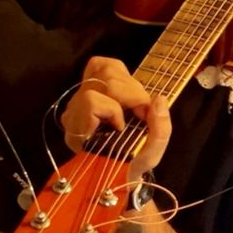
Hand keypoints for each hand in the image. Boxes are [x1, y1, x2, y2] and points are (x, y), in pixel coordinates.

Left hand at [62, 56, 171, 181]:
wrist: (119, 167)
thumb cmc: (133, 163)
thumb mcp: (151, 155)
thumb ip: (158, 130)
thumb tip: (159, 99)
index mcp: (81, 134)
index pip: (91, 103)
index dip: (115, 110)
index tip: (130, 126)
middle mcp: (73, 113)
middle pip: (103, 81)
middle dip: (132, 94)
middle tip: (143, 112)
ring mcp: (78, 98)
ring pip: (103, 69)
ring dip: (129, 84)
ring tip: (137, 102)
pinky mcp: (87, 86)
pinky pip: (99, 65)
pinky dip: (119, 72)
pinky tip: (126, 89)